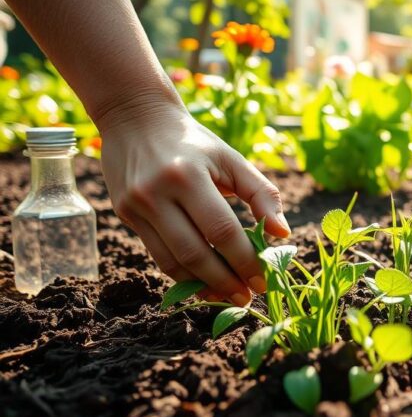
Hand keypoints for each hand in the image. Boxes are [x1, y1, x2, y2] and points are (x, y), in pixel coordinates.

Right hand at [99, 102, 289, 305]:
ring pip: (172, 261)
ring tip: (228, 296)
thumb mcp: (231, 159)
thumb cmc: (195, 141)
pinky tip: (204, 283)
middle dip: (225, 281)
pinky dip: (182, 274)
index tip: (264, 280)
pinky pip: (157, 255)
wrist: (135, 118)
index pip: (222, 230)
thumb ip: (261, 194)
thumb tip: (283, 233)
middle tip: (248, 298)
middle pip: (195, 252)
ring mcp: (136, 207)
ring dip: (203, 285)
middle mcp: (157, 193)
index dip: (245, 260)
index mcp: (188, 176)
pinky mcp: (125, 215)